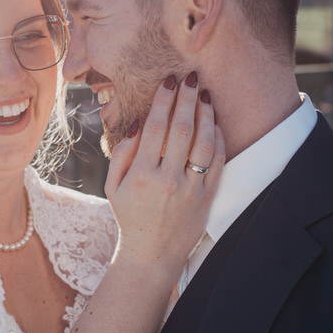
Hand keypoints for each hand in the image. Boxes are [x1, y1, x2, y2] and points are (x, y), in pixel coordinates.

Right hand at [104, 72, 224, 279]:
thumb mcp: (113, 186)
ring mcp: (191, 190)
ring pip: (204, 143)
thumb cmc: (130, 216)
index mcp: (142, 175)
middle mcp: (168, 181)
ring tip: (205, 95)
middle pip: (182, 130)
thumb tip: (138, 123)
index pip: (156, 128)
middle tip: (191, 78)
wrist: (152, 254)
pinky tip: (215, 123)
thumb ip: (122, 153)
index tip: (169, 82)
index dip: (164, 101)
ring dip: (206, 115)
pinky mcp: (207, 198)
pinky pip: (217, 163)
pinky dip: (219, 140)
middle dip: (187, 99)